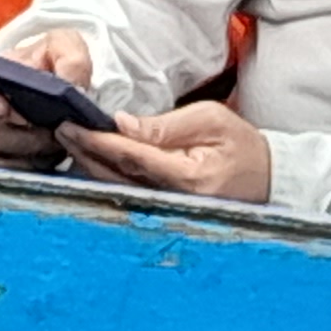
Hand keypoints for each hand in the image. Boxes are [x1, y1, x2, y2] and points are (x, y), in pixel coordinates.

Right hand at [0, 27, 100, 167]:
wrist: (55, 93)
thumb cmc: (49, 67)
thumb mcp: (64, 48)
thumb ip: (70, 57)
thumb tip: (72, 84)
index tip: (5, 108)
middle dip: (20, 136)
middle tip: (49, 131)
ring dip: (28, 152)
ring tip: (53, 142)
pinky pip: (4, 175)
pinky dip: (28, 168)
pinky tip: (47, 157)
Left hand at [63, 101, 275, 202]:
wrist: (270, 180)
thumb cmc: (243, 146)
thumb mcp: (210, 120)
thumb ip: (164, 126)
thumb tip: (122, 124)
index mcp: (187, 177)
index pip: (131, 157)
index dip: (97, 141)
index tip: (71, 126)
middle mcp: (173, 200)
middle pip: (116, 177)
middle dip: (85, 153)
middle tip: (60, 130)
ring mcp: (169, 211)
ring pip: (117, 188)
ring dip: (90, 165)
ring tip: (69, 141)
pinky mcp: (166, 211)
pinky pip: (129, 194)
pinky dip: (106, 176)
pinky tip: (91, 161)